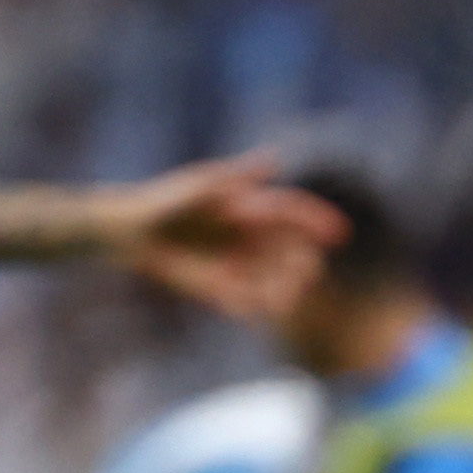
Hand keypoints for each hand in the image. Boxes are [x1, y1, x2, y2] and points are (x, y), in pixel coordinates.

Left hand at [103, 150, 343, 322]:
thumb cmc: (166, 201)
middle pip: (290, 252)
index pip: (294, 214)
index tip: (339, 233)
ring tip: (282, 301)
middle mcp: (252, 238)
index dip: (318, 222)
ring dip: (283, 291)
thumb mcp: (200, 186)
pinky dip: (251, 306)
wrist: (133, 232)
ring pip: (274, 281)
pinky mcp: (221, 288)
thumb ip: (237, 177)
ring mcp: (240, 264)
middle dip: (302, 264)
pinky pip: (246, 301)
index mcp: (253, 208)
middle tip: (307, 273)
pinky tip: (249, 311)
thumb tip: (274, 161)